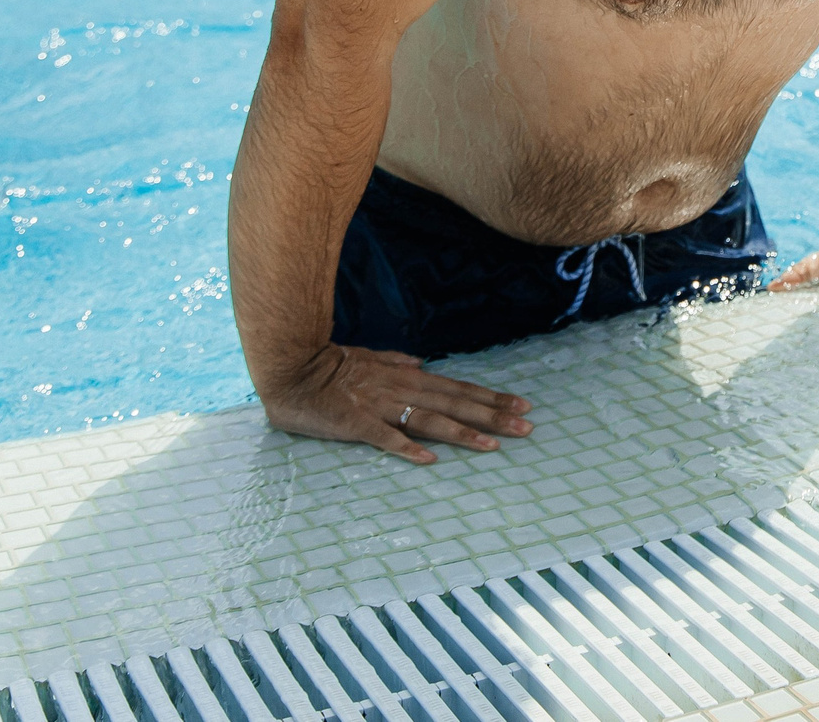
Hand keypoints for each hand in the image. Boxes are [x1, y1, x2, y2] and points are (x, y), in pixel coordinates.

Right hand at [260, 343, 532, 463]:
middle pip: (455, 403)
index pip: (457, 388)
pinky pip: (385, 437)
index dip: (490, 397)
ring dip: (463, 433)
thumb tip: (423, 363)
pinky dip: (407, 447)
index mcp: (406, 377)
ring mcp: (380, 406)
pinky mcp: (356, 423)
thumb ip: (396, 361)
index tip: (521, 405)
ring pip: (430, 420)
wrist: (292, 368)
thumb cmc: (330, 365)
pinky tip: (429, 460)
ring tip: (493, 446)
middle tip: (526, 427)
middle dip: (492, 415)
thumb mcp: (369, 357)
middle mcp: (401, 389)